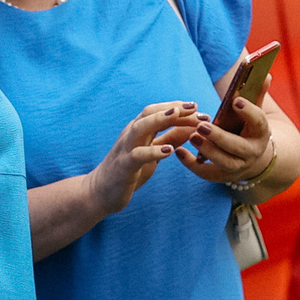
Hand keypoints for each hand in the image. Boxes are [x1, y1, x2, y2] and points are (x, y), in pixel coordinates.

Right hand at [87, 101, 200, 217]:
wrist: (100, 192)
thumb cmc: (129, 171)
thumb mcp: (153, 153)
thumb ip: (170, 139)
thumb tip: (193, 128)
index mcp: (137, 131)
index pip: (157, 111)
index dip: (177, 107)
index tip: (198, 108)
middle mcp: (130, 135)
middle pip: (148, 113)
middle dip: (172, 109)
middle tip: (196, 109)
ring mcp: (125, 149)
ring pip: (139, 128)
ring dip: (159, 119)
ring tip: (178, 115)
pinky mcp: (124, 166)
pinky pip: (137, 155)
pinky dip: (153, 151)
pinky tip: (170, 150)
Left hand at [180, 93, 273, 189]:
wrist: (252, 158)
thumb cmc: (247, 128)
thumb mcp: (254, 112)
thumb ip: (256, 94)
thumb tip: (264, 73)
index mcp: (260, 133)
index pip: (258, 122)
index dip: (249, 111)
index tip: (235, 101)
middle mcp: (252, 152)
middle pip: (238, 147)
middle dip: (220, 137)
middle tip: (202, 126)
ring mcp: (238, 166)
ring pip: (224, 162)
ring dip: (207, 150)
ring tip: (191, 136)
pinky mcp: (221, 175)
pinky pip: (207, 173)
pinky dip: (192, 165)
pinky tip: (179, 151)